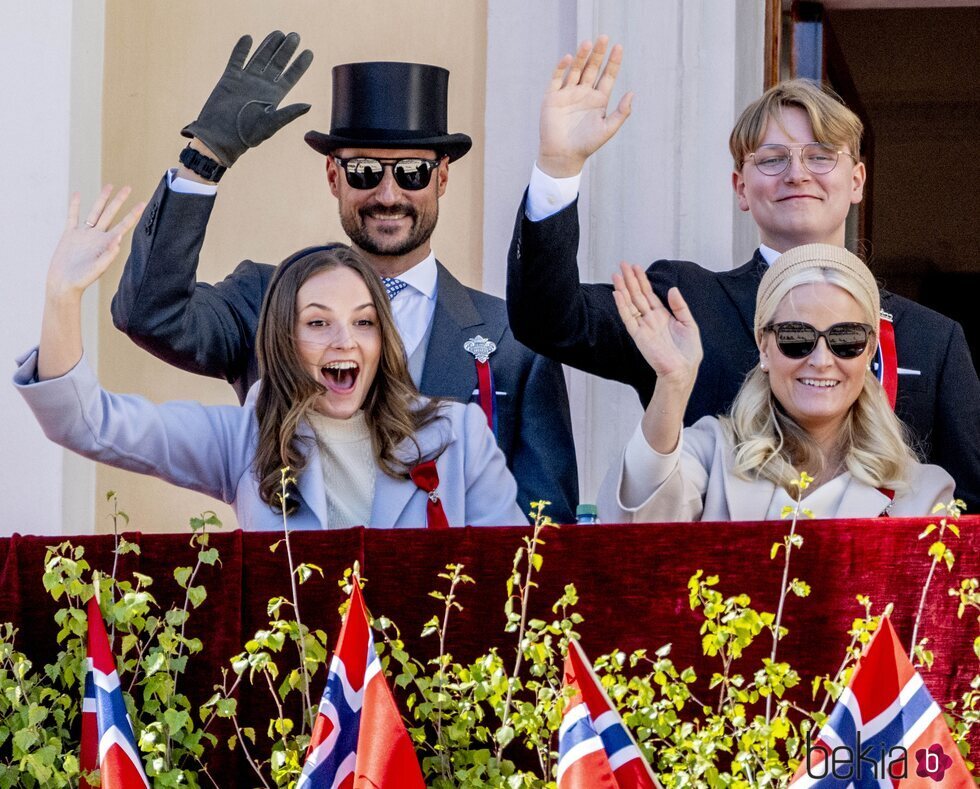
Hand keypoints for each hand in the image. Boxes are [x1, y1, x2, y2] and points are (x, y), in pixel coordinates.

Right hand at [46, 186, 143, 299]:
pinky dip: (75, 205)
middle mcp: (98, 237)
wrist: (64, 284)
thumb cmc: (83, 280)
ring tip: (109, 186)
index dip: (133, 215)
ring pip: (95, 212)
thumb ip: (108, 254)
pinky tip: (78, 194)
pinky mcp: (70, 235)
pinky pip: (73, 217)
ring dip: (102, 199)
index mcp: (107, 244)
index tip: (143, 204)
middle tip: (128, 188)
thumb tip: (118, 239)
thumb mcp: (98, 268)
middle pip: (111, 214)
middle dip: (119, 201)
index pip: (123, 226)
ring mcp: (84, 234)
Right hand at [181, 31, 313, 167]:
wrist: (220, 137)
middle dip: (286, 50)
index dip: (299, 65)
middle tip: (295, 36)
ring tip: (278, 33)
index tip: (309, 52)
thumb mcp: (271, 124)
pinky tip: (248, 38)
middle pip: (277, 63)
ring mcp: (246, 81)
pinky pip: (237, 59)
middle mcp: (262, 86)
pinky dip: (242, 49)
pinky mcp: (230, 78)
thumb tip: (309, 105)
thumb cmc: (247, 135)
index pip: (290, 76)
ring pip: (259, 58)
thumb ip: (289, 113)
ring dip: (268, 45)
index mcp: (274, 97)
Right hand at [538, 36, 632, 177]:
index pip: (607, 76)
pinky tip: (568, 58)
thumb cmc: (587, 145)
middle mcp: (583, 93)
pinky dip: (561, 68)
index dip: (613, 62)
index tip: (619, 47)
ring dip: (581, 57)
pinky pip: (557, 79)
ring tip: (588, 43)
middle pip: (592, 68)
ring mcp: (567, 94)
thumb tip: (632, 93)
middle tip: (604, 37)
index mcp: (598, 100)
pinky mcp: (552, 97)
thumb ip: (621, 112)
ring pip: (575, 70)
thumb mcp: (608, 129)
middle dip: (598, 54)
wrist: (563, 156)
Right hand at [612, 263, 702, 389]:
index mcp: (662, 316)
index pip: (649, 294)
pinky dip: (622, 306)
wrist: (683, 370)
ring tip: (616, 274)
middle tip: (622, 264)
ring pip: (631, 303)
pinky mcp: (639, 336)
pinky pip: (628, 318)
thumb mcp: (689, 324)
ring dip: (623, 289)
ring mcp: (643, 327)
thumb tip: (672, 289)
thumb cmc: (688, 353)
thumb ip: (680, 306)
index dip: (642, 280)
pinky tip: (618, 294)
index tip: (635, 267)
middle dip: (630, 279)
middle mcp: (651, 319)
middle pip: (637, 295)